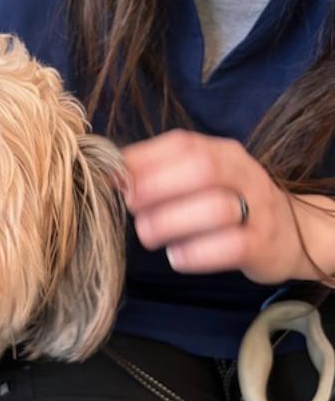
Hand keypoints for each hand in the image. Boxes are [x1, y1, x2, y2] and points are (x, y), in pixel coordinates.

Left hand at [120, 129, 303, 284]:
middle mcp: (242, 173)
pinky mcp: (262, 244)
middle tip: (132, 208)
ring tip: (149, 236)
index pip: (181, 144)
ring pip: (214, 208)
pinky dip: (195, 254)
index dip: (143, 160)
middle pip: (200, 169)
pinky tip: (176, 256)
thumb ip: (160, 172)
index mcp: (221, 151)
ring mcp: (256, 208)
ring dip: (170, 222)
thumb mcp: (200, 179)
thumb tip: (108, 173)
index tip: (115, 180)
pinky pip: (230, 246)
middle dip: (156, 188)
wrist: (292, 233)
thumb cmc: (229, 204)